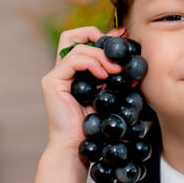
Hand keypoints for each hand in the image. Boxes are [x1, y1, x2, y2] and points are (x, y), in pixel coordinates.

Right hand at [41, 27, 123, 149]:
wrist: (78, 147)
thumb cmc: (95, 126)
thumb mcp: (109, 95)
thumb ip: (114, 77)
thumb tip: (131, 61)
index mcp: (75, 72)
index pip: (84, 42)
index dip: (103, 37)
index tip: (124, 40)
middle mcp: (63, 71)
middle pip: (72, 35)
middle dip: (96, 35)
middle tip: (117, 50)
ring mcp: (56, 75)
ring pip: (77, 47)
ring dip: (101, 55)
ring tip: (115, 70)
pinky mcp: (52, 82)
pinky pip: (73, 60)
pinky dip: (91, 62)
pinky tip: (104, 75)